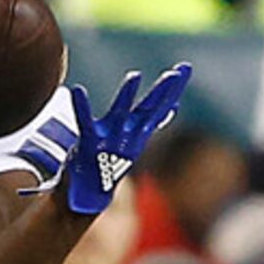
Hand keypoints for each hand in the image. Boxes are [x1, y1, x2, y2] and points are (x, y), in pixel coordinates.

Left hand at [60, 65, 191, 216]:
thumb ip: (151, 121)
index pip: (160, 107)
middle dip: (161, 92)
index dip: (173, 88)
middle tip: (173, 74)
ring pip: (121, 114)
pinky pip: (85, 123)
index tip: (185, 68)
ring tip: (135, 76)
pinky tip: (78, 90)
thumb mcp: (135, 140)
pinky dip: (81, 107)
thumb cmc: (111, 161)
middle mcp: (128, 136)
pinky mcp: (88, 145)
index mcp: (139, 132)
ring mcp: (110, 140)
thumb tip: (173, 106)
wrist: (89, 195)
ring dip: (128, 96)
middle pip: (148, 110)